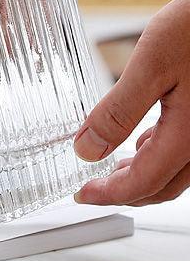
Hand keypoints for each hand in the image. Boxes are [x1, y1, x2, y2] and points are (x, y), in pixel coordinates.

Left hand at [74, 0, 189, 205]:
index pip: (144, 183)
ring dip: (144, 175)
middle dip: (126, 191)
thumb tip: (86, 148)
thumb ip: (118, 110)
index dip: (109, 193)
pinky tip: (145, 140)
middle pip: (164, 186)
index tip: (81, 195)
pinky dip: (162, 154)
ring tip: (112, 167)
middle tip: (93, 188)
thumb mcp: (150, 65)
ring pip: (178, 171)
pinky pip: (189, 150)